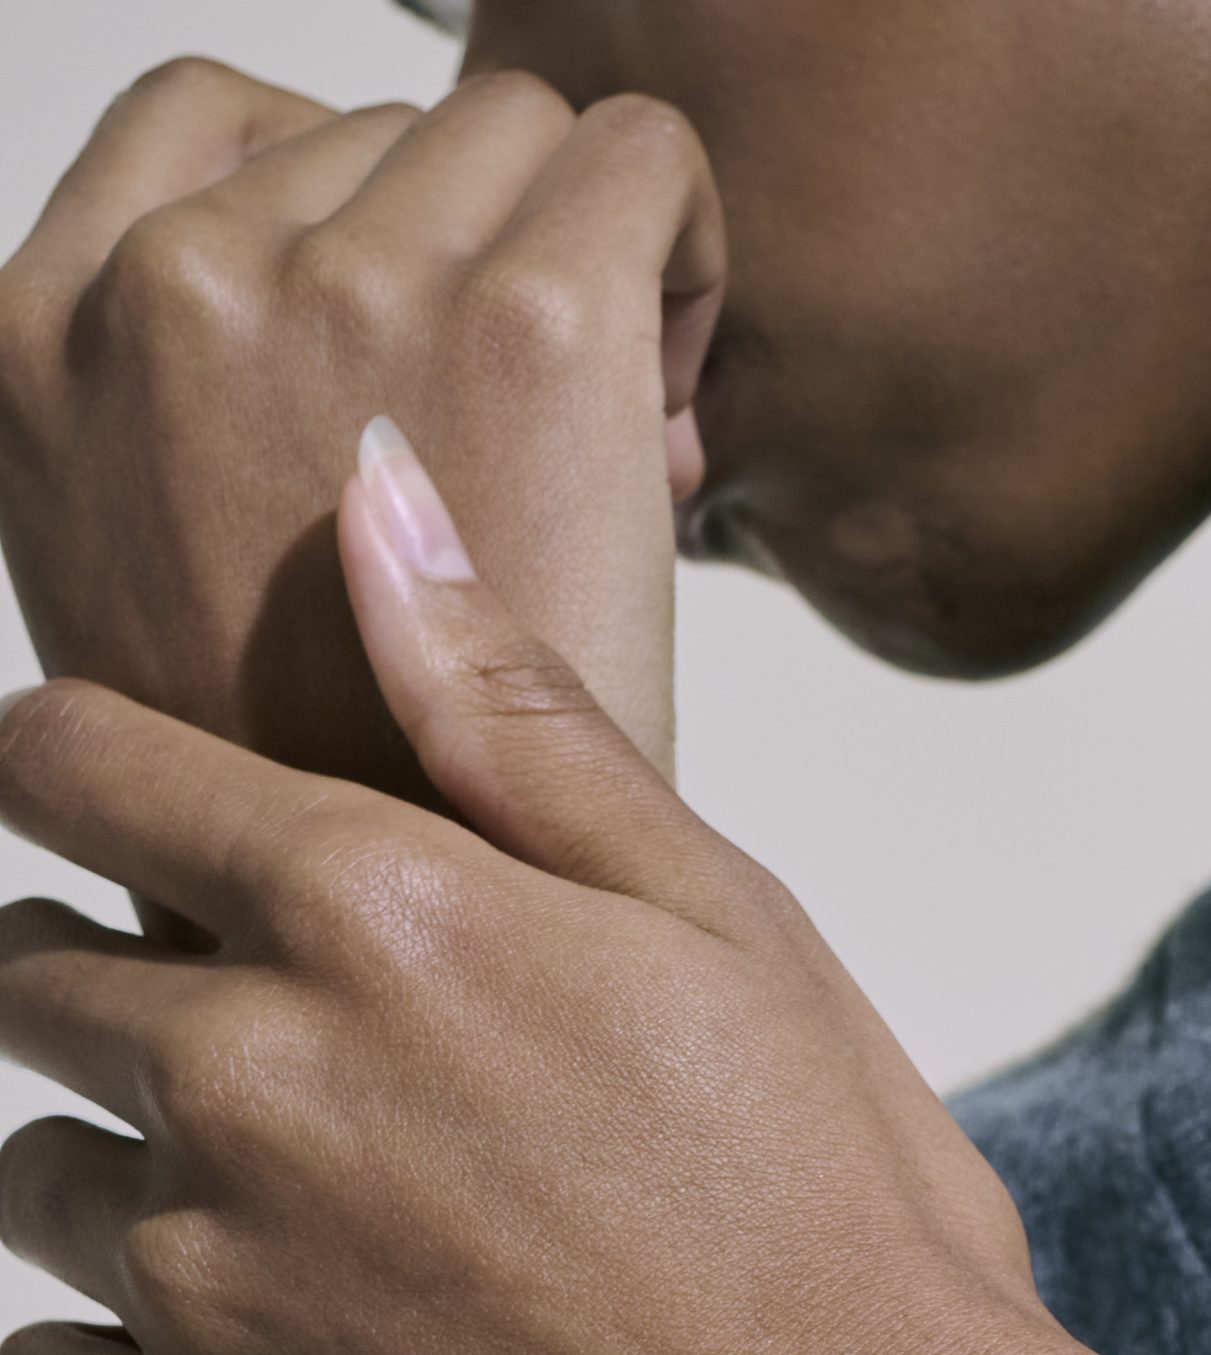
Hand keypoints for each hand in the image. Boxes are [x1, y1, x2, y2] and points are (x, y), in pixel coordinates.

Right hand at [0, 59, 720, 787]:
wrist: (437, 911)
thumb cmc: (325, 778)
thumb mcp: (152, 566)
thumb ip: (187, 413)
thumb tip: (351, 348)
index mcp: (38, 333)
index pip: (218, 121)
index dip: (350, 217)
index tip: (415, 366)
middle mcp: (168, 279)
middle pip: (390, 127)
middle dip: (467, 251)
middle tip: (516, 446)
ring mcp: (341, 284)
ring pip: (520, 130)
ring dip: (577, 254)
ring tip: (592, 440)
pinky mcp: (526, 319)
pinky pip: (645, 156)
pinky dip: (681, 244)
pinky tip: (668, 398)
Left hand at [0, 429, 1057, 1354]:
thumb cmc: (844, 1229)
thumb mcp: (733, 927)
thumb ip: (522, 718)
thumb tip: (373, 494)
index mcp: (378, 914)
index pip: (76, 766)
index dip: (75, 766)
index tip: (107, 802)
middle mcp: (247, 1078)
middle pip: (33, 982)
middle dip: (116, 993)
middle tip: (287, 1073)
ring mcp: (206, 1286)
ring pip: (27, 1181)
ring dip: (120, 1182)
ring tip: (312, 1246)